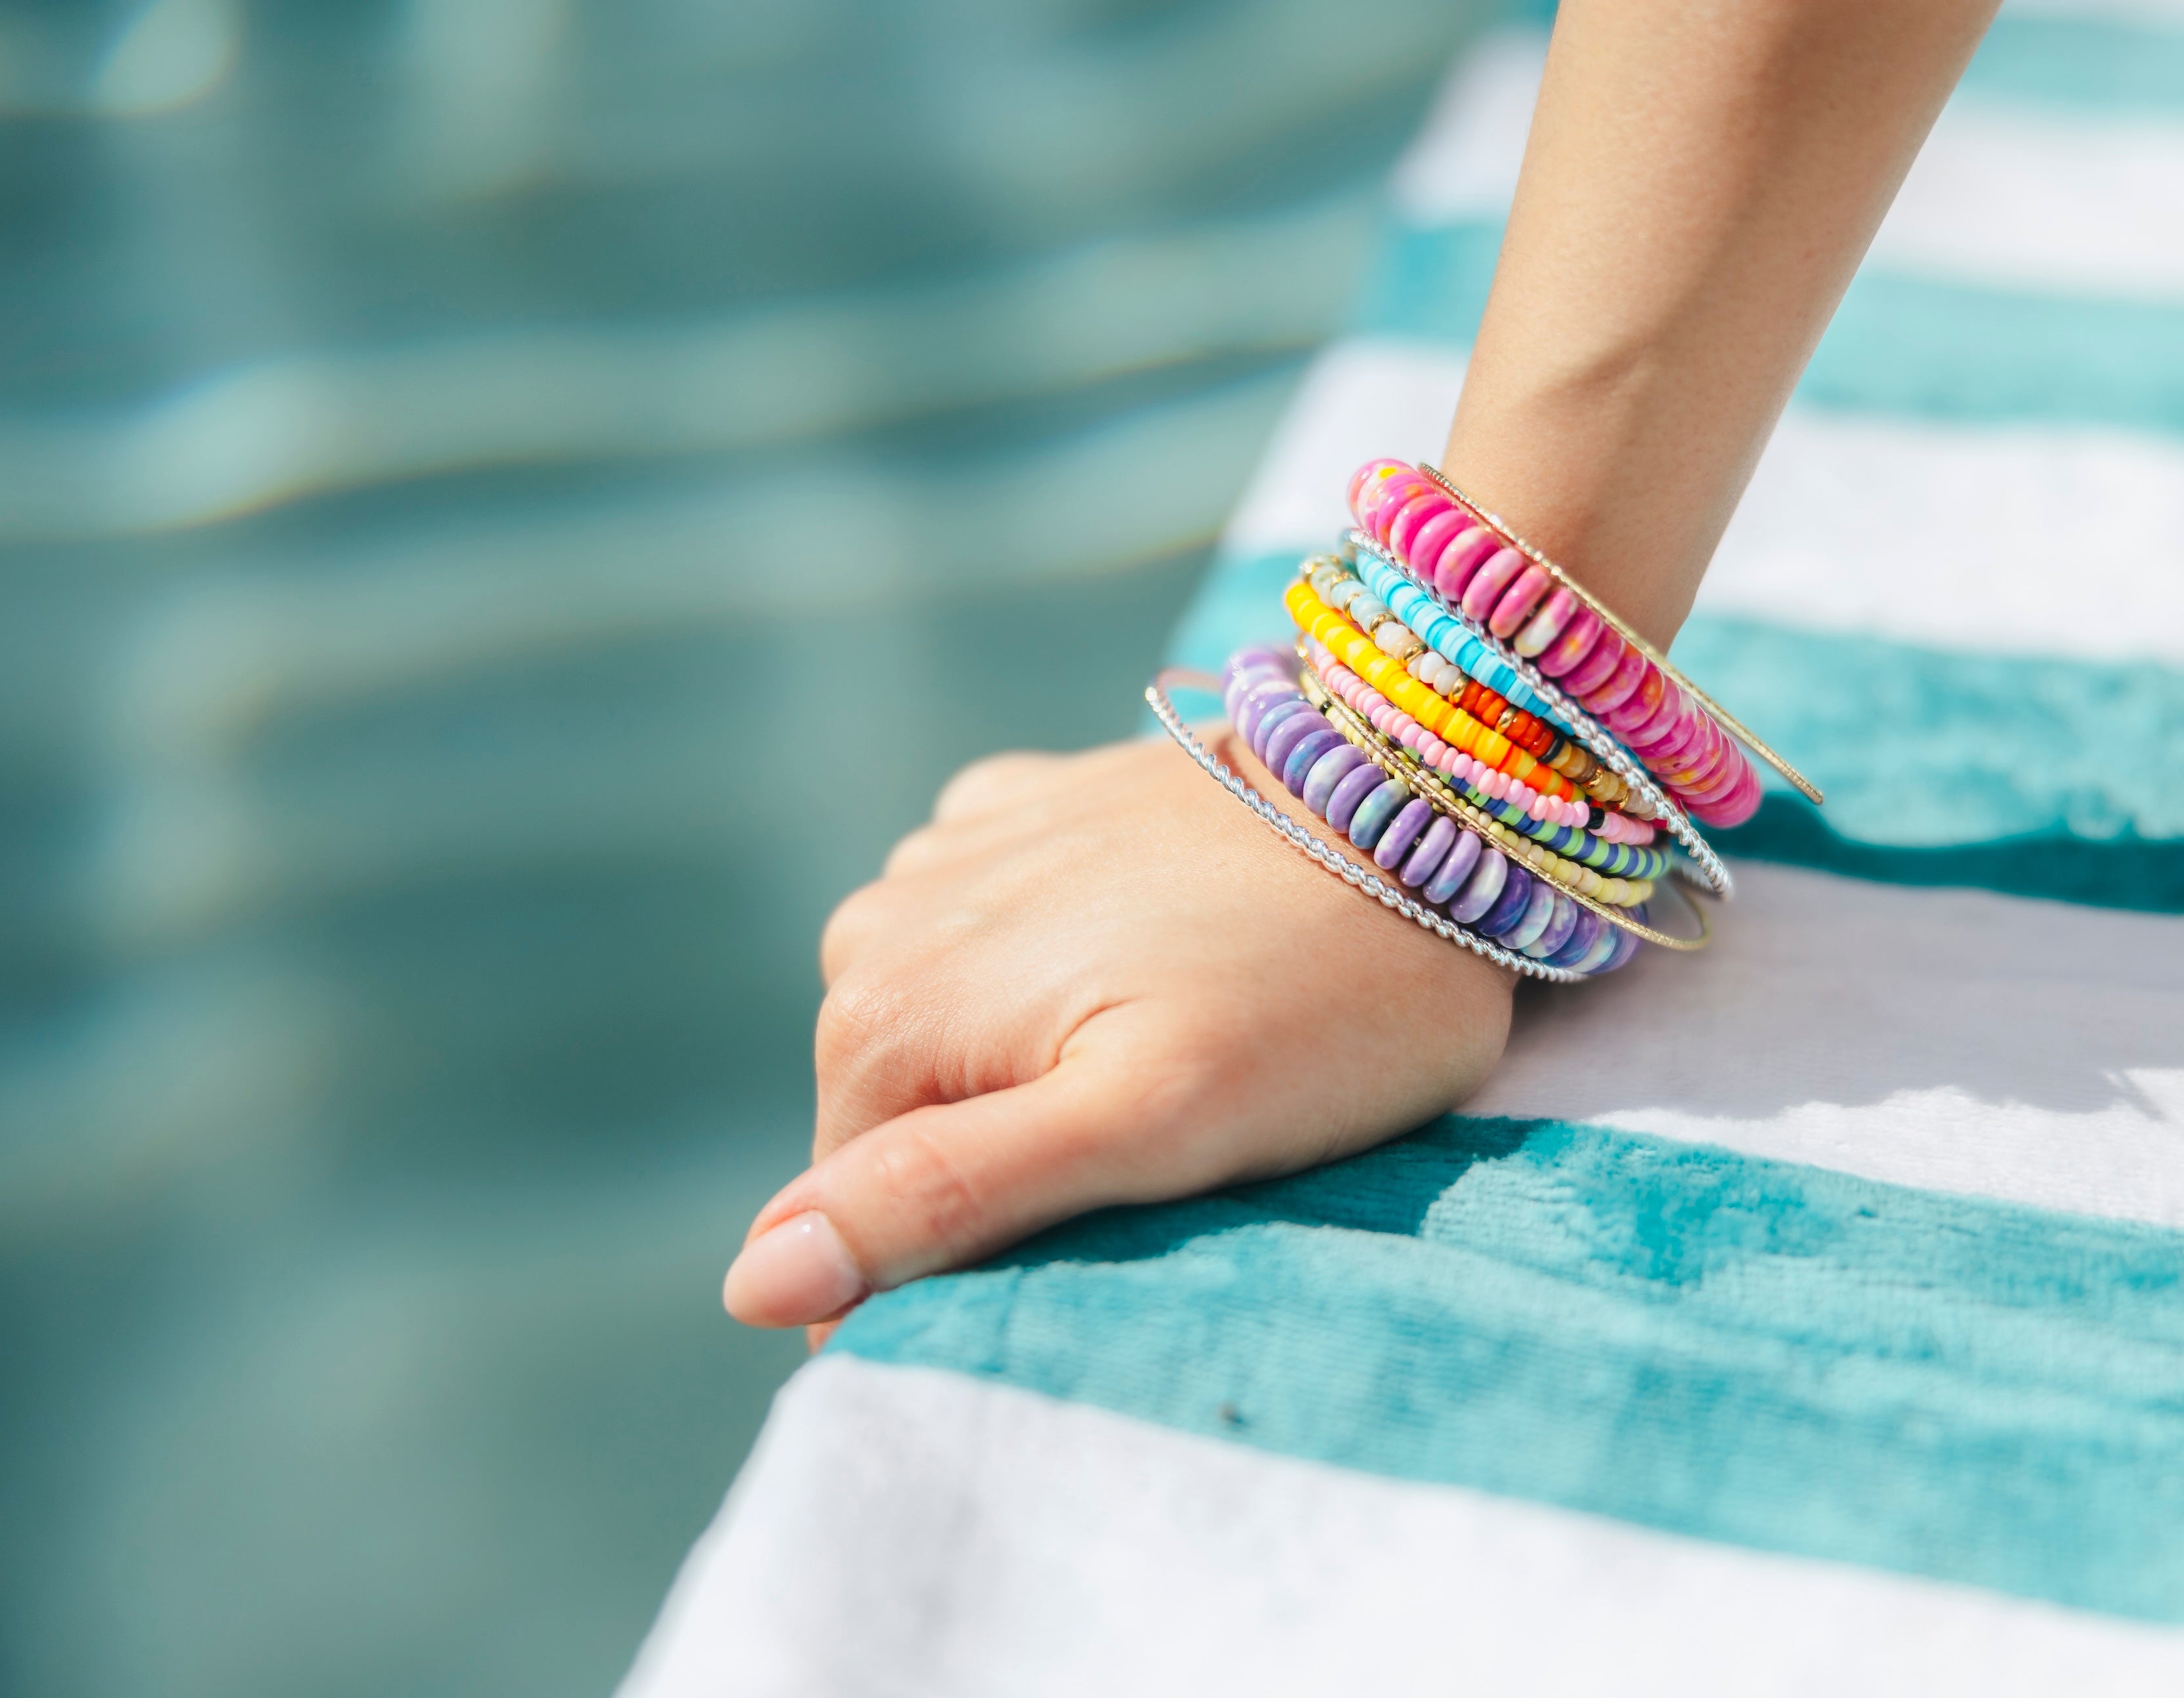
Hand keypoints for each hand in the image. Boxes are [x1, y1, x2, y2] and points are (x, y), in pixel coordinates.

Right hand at [720, 730, 1516, 1333]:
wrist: (1430, 805)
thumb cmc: (1317, 1000)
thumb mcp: (1143, 1128)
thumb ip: (945, 1199)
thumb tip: (753, 1282)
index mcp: (884, 1016)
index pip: (864, 1222)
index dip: (979, 1264)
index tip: (1106, 1241)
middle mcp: (881, 923)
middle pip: (906, 1123)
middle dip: (1011, 1158)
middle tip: (1166, 1140)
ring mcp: (950, 852)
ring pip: (949, 1032)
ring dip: (1033, 1064)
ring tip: (1170, 1045)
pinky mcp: (1024, 807)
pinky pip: (991, 928)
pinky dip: (1053, 967)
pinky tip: (1146, 958)